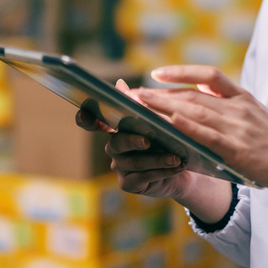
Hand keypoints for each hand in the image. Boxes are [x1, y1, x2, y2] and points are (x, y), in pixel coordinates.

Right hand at [75, 79, 194, 199]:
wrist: (184, 166)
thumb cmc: (168, 140)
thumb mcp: (158, 121)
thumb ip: (139, 105)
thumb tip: (119, 84)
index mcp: (117, 129)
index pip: (93, 122)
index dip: (86, 119)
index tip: (84, 114)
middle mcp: (114, 148)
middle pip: (118, 143)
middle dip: (134, 141)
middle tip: (148, 140)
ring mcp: (119, 167)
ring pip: (135, 162)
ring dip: (158, 159)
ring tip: (176, 157)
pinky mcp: (128, 183)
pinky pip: (144, 177)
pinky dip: (162, 172)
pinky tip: (177, 167)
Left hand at [133, 66, 267, 192]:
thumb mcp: (256, 114)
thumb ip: (231, 105)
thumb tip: (201, 99)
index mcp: (242, 97)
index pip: (208, 75)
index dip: (181, 71)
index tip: (156, 74)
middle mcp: (238, 107)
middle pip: (192, 94)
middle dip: (160, 93)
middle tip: (133, 93)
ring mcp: (237, 127)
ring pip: (194, 111)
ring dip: (163, 106)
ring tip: (139, 105)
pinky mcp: (236, 148)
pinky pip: (207, 134)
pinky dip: (187, 126)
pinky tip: (169, 122)